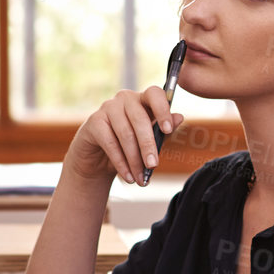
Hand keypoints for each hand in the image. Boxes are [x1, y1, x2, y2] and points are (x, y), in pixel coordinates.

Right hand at [67, 87, 183, 186]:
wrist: (98, 159)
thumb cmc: (129, 147)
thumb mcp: (149, 141)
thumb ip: (164, 131)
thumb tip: (179, 117)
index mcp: (143, 99)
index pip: (155, 94)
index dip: (162, 110)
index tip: (167, 130)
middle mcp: (125, 98)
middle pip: (140, 119)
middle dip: (148, 146)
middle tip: (153, 166)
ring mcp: (108, 107)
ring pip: (126, 134)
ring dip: (134, 160)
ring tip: (141, 179)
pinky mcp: (94, 121)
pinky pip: (110, 143)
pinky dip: (121, 163)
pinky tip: (128, 176)